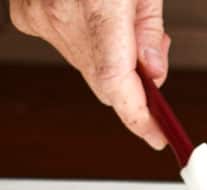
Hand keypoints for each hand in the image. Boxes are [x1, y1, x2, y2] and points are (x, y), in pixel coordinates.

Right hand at [10, 0, 170, 148]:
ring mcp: (39, 17)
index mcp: (98, 9)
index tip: (156, 136)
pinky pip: (62, 43)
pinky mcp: (26, 14)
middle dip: (135, 85)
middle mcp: (61, 17)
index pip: (118, 86)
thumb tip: (155, 73)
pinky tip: (90, 12)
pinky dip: (84, 40)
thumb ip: (149, 30)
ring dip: (110, 59)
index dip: (139, 118)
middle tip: (152, 61)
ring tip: (120, 19)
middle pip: (105, 82)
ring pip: (86, 65)